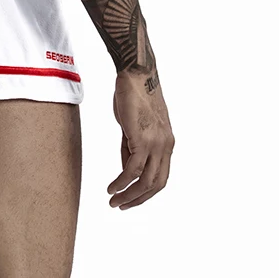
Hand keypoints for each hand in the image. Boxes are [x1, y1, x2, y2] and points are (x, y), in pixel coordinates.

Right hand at [107, 69, 174, 209]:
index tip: (131, 198)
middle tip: (122, 206)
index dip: (146, 192)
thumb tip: (127, 169)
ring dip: (129, 195)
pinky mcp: (142, 140)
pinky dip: (121, 182)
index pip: (160, 176)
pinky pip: (132, 170)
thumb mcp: (135, 125)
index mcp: (166, 143)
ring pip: (145, 181)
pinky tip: (111, 188)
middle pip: (156, 184)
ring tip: (113, 201)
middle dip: (139, 199)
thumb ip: (132, 147)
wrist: (135, 73)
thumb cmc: (133, 94)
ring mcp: (156, 144)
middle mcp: (165, 146)